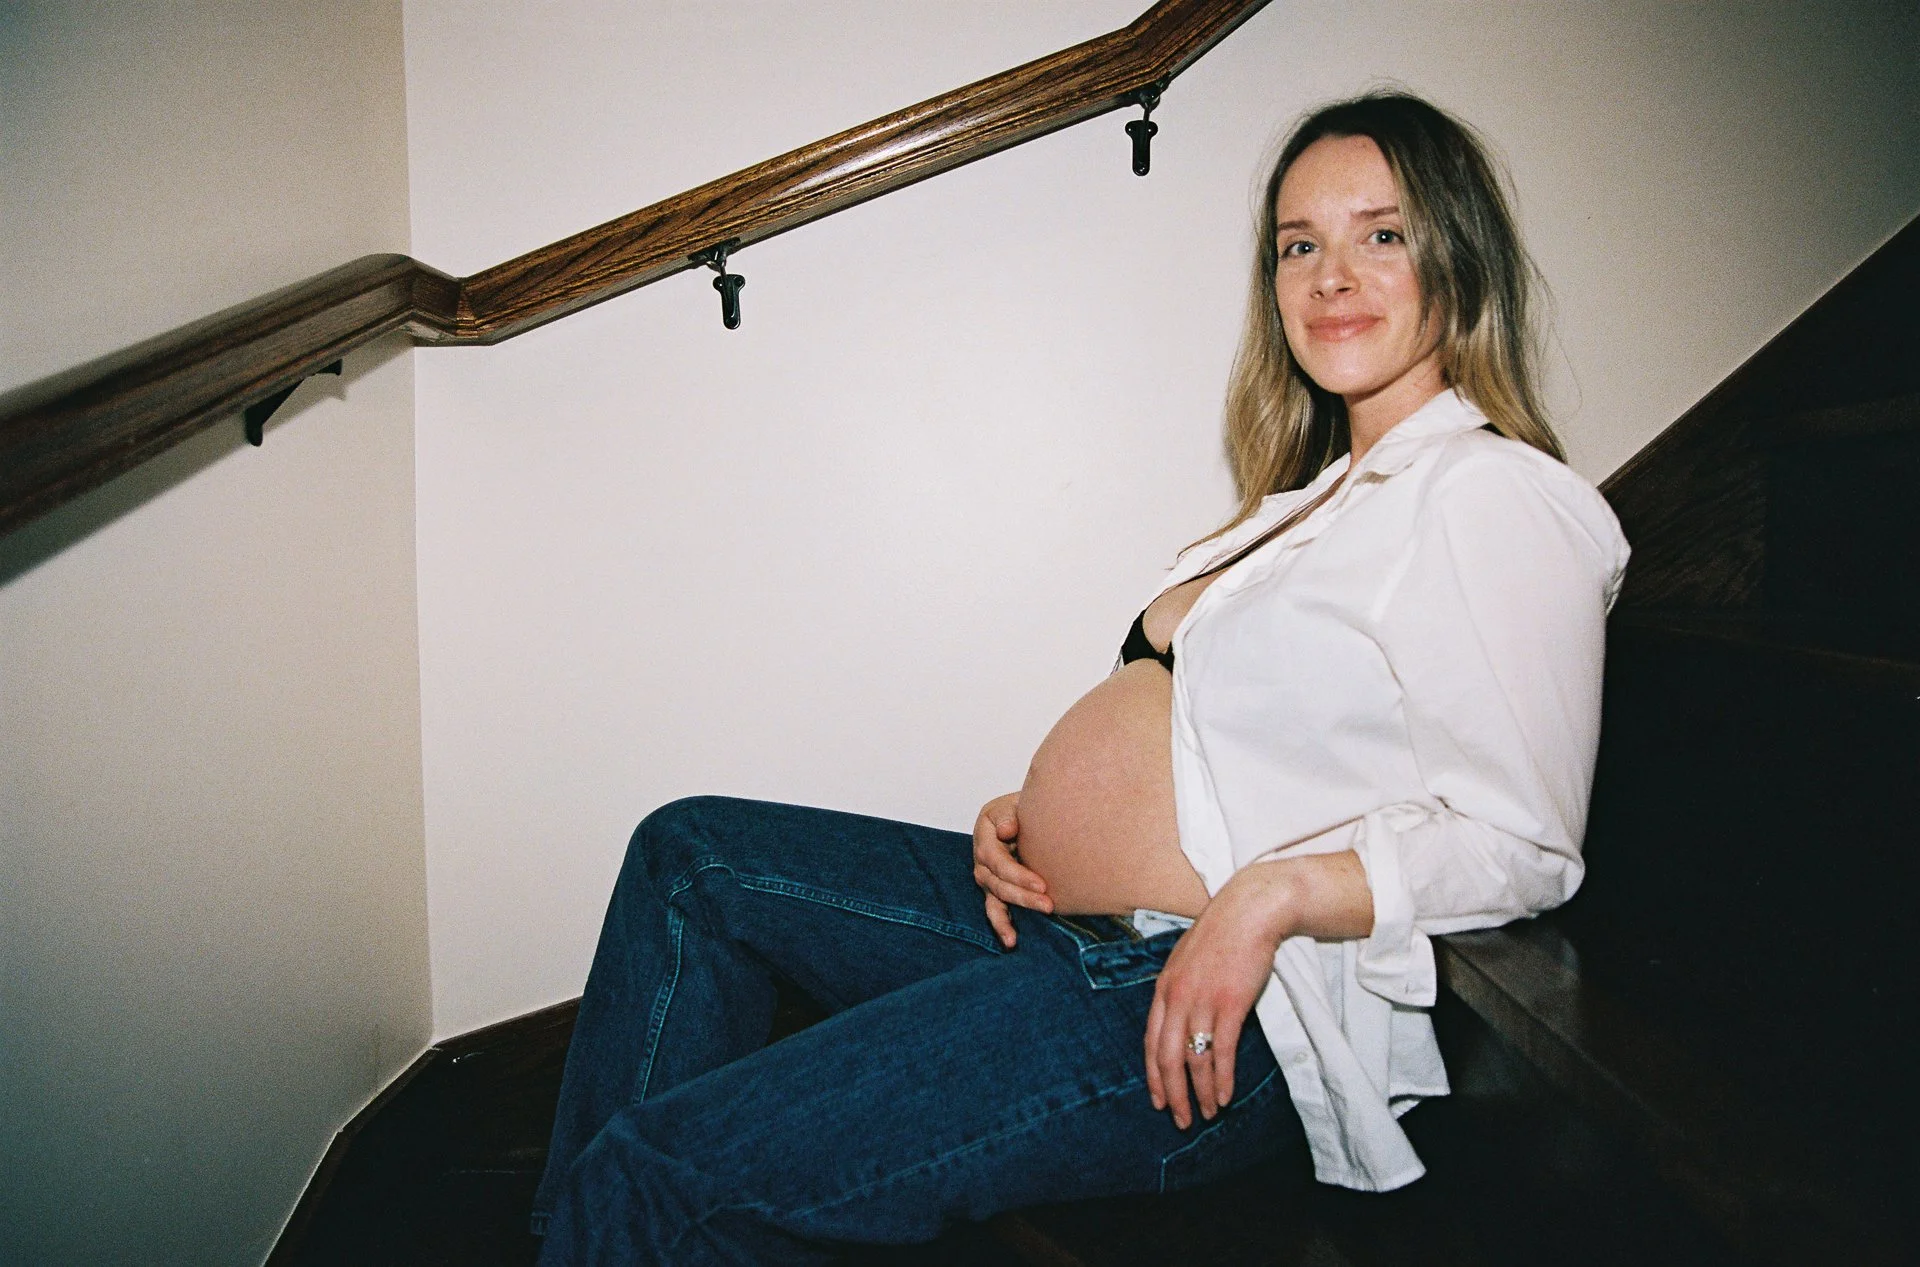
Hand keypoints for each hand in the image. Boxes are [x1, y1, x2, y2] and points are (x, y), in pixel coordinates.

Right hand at [972, 792, 1050, 946]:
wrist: (1031, 812)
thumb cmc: (1026, 806)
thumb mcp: (1018, 802)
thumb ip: (1010, 815)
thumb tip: (1005, 830)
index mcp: (985, 831)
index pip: (996, 859)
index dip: (1017, 874)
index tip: (1042, 884)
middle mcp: (982, 856)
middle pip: (997, 882)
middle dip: (1022, 896)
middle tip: (1048, 905)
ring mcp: (987, 875)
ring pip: (996, 897)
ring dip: (1013, 913)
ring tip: (1027, 929)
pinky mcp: (996, 889)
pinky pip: (995, 909)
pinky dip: (1001, 925)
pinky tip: (1011, 941)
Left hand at [1144, 864, 1296, 1128]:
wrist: (1249, 910)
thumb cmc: (1222, 935)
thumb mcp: (1186, 961)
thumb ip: (1179, 992)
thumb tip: (1179, 1022)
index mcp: (1164, 989)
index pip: (1151, 1042)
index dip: (1153, 1076)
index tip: (1158, 1100)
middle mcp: (1177, 998)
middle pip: (1167, 1058)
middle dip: (1173, 1094)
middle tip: (1181, 1120)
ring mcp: (1203, 1001)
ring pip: (1195, 1059)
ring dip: (1202, 1092)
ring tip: (1208, 1113)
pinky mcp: (1230, 1003)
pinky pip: (1222, 1051)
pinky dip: (1223, 1078)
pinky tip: (1226, 1096)